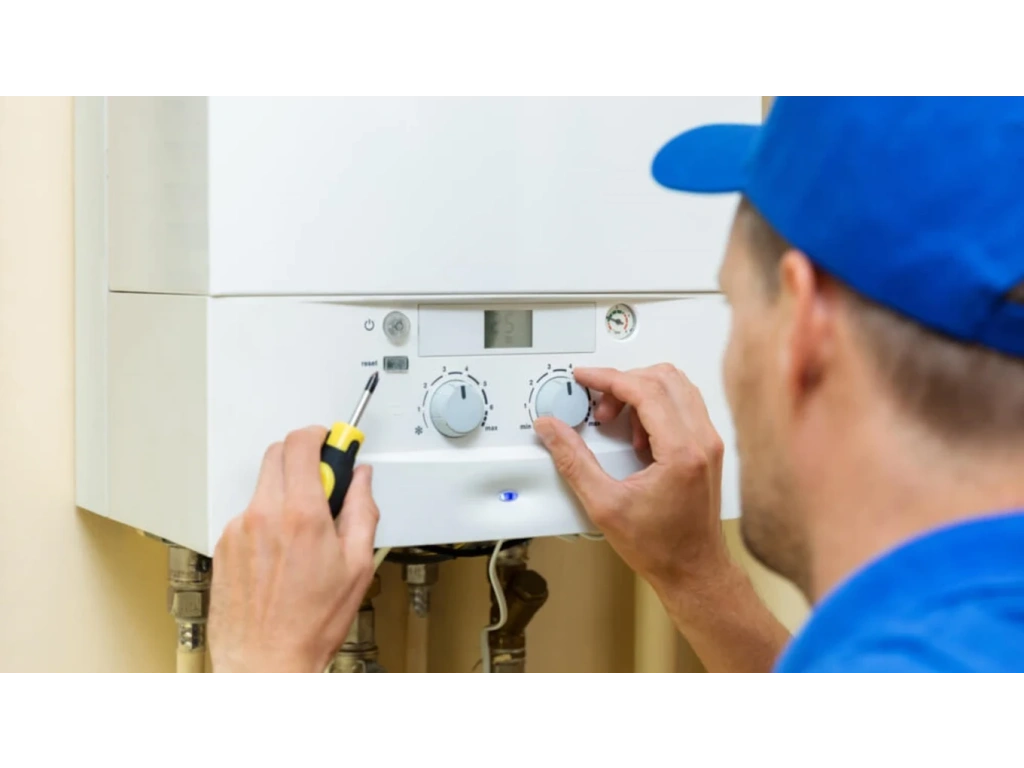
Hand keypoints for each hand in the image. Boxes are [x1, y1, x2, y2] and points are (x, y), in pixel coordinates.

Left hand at [208, 426, 379, 673]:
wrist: (265, 661)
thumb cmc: (309, 624)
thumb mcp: (357, 565)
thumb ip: (362, 511)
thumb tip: (361, 481)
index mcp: (301, 516)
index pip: (301, 444)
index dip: (320, 434)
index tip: (332, 441)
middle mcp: (264, 515)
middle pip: (278, 454)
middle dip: (303, 458)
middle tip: (323, 482)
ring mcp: (238, 529)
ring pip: (263, 486)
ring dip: (285, 492)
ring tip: (303, 532)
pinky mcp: (224, 545)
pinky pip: (249, 515)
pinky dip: (267, 520)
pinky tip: (281, 552)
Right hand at [533, 364, 728, 592]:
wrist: (693, 571)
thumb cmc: (661, 547)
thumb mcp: (604, 505)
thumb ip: (573, 461)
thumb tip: (552, 429)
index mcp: (682, 452)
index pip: (645, 389)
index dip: (608, 377)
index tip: (585, 377)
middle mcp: (703, 441)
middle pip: (664, 378)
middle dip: (623, 383)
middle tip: (598, 407)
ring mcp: (709, 443)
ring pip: (677, 387)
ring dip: (640, 393)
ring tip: (616, 422)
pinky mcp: (707, 449)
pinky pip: (683, 405)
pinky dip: (655, 407)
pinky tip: (636, 436)